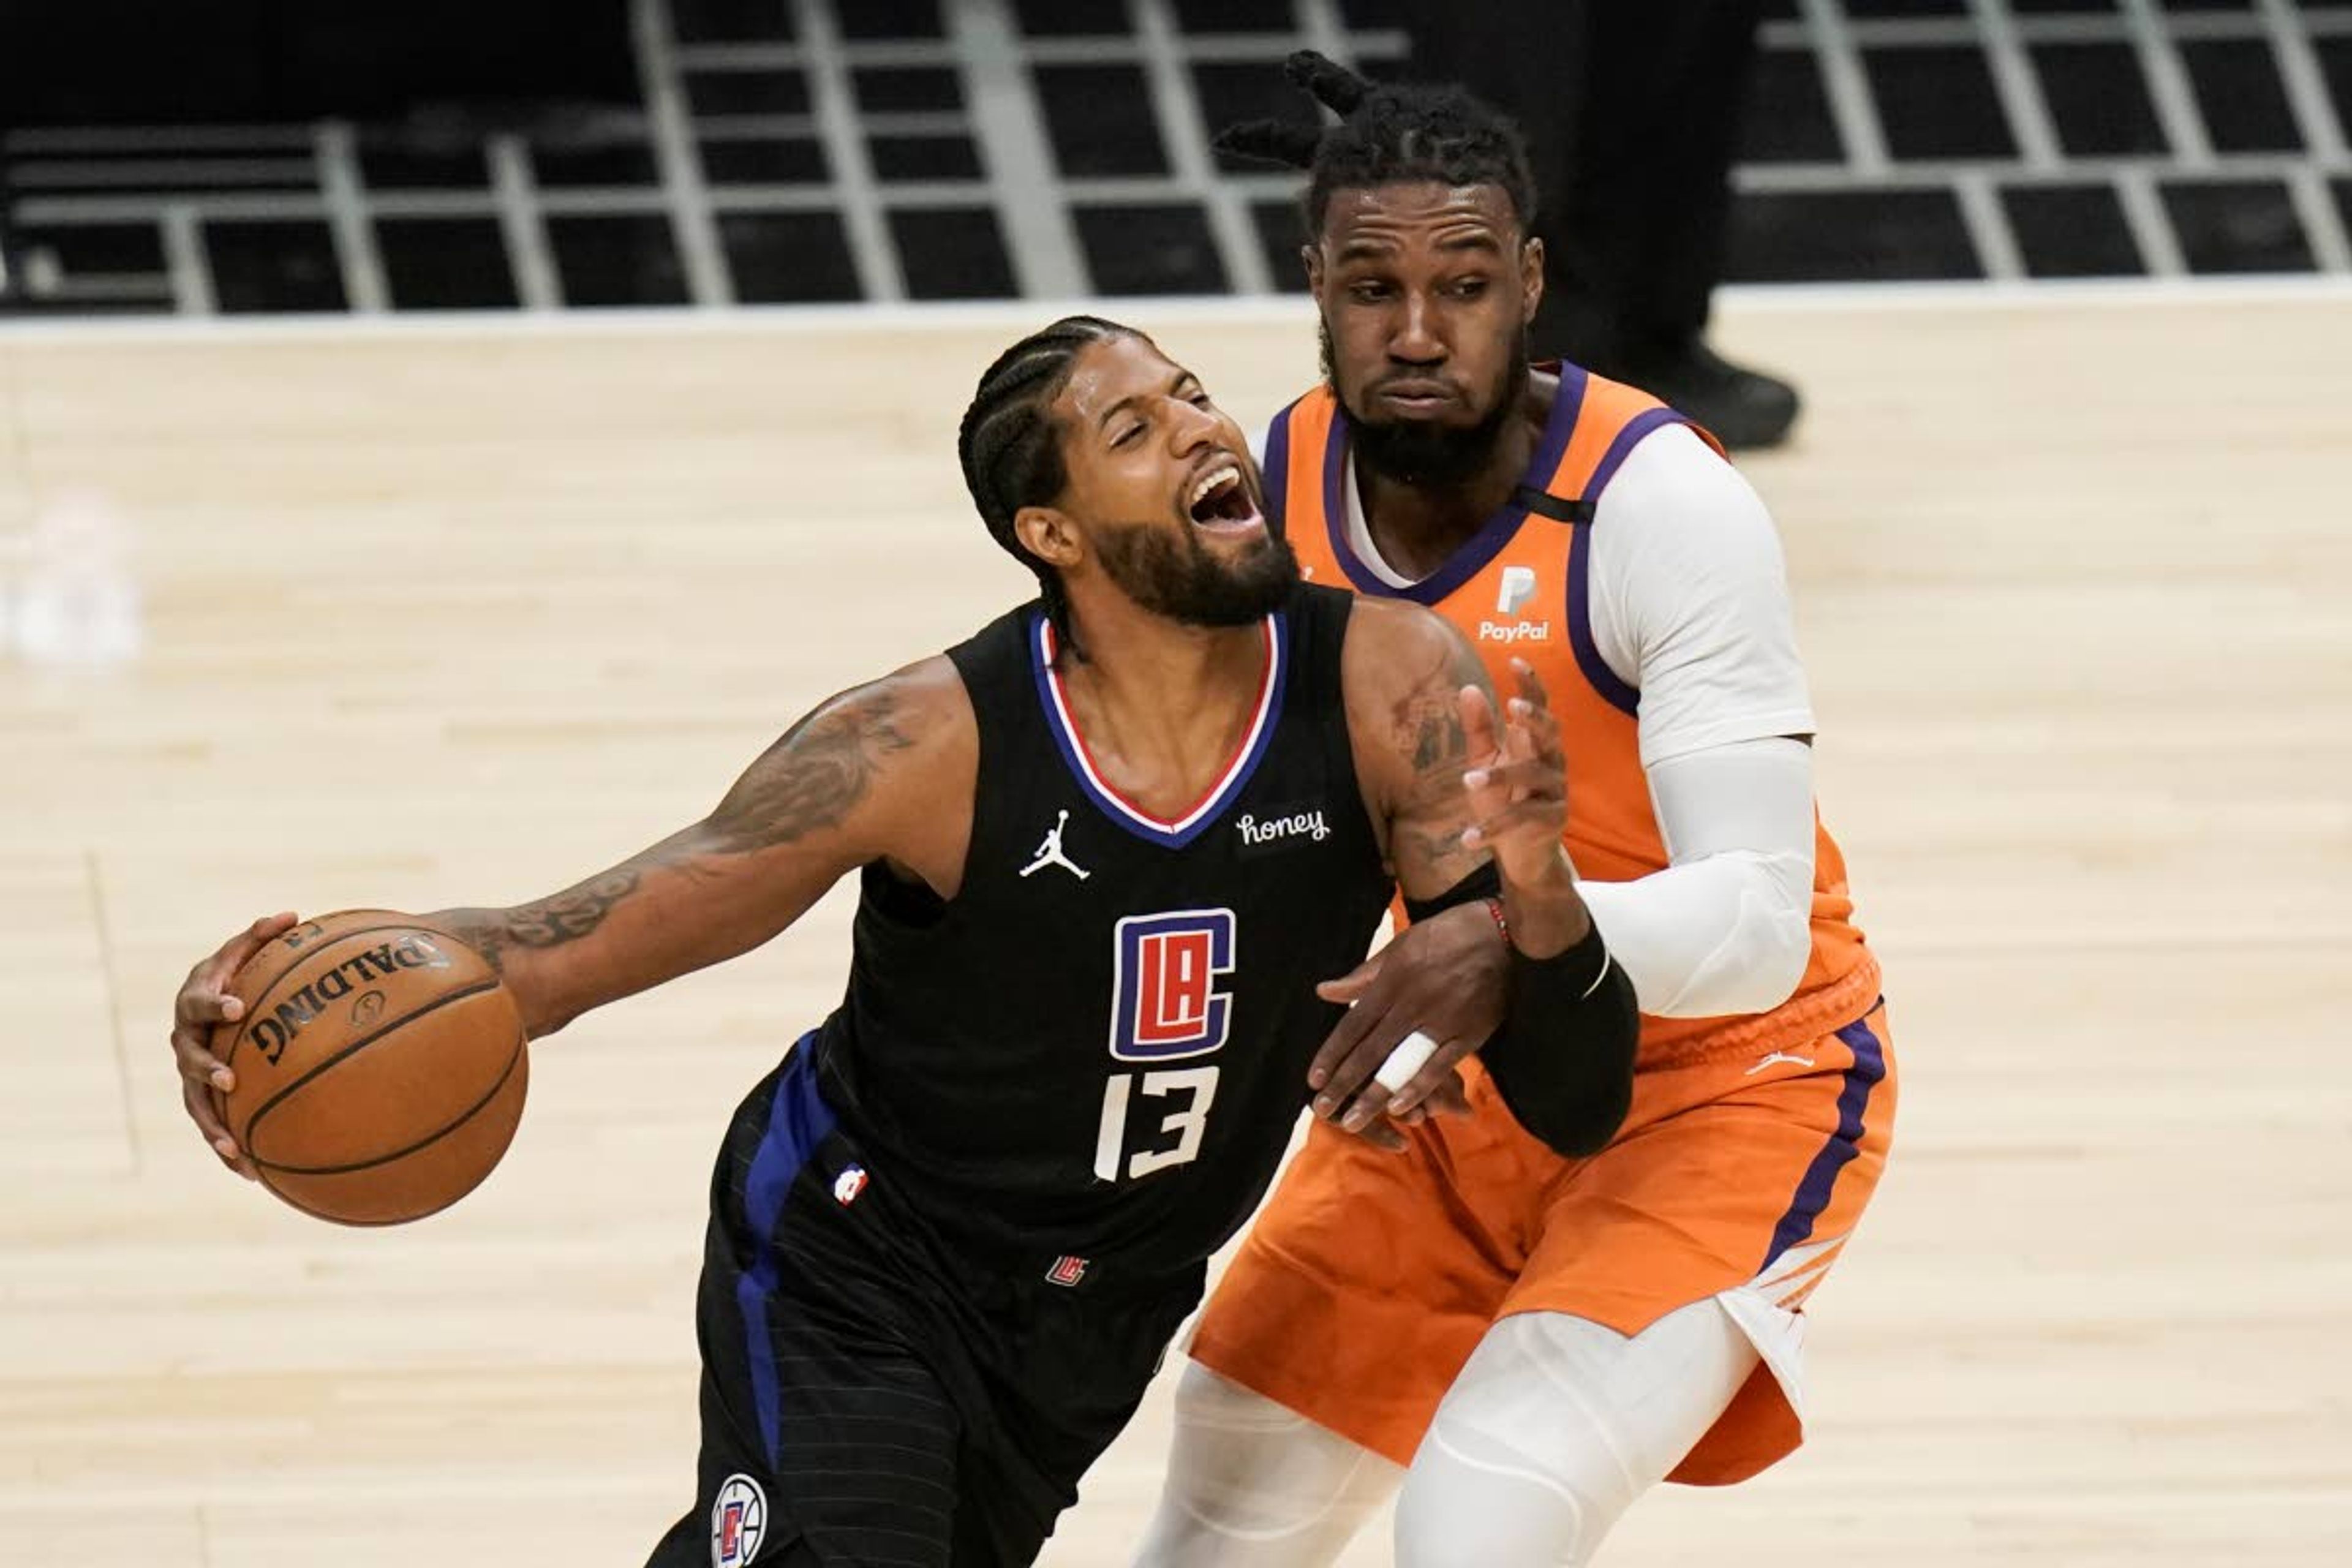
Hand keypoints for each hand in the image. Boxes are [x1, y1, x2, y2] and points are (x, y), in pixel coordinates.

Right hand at [170, 911, 298, 1178]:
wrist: (211, 1005)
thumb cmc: (234, 973)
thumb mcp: (244, 952)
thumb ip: (263, 935)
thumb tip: (292, 915)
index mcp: (195, 1002)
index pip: (201, 1001)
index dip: (215, 1004)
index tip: (236, 1007)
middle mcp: (185, 1039)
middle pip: (189, 1057)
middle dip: (207, 1070)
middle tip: (231, 1080)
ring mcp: (189, 1072)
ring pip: (194, 1102)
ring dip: (211, 1125)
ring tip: (234, 1147)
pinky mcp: (201, 1097)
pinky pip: (210, 1124)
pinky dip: (226, 1147)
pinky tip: (252, 1173)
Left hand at [1307, 901, 1509, 1147]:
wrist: (1501, 934)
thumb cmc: (1447, 935)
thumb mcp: (1400, 947)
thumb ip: (1362, 976)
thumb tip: (1324, 991)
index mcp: (1392, 982)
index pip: (1354, 1025)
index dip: (1332, 1054)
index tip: (1313, 1079)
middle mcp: (1412, 1004)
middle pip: (1370, 1050)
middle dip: (1344, 1083)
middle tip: (1322, 1110)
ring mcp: (1441, 1021)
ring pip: (1400, 1064)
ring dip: (1374, 1095)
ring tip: (1352, 1122)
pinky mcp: (1468, 1034)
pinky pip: (1439, 1066)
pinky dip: (1417, 1088)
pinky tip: (1398, 1109)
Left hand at [1458, 659, 1568, 887]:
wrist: (1520, 852)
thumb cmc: (1503, 799)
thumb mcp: (1485, 762)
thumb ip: (1479, 729)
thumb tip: (1468, 688)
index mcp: (1534, 743)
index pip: (1538, 707)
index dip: (1531, 684)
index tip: (1515, 661)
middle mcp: (1551, 761)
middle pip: (1551, 732)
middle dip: (1535, 717)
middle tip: (1513, 707)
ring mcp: (1555, 791)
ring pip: (1532, 775)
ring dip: (1500, 777)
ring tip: (1468, 781)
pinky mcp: (1552, 820)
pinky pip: (1522, 820)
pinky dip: (1493, 829)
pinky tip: (1468, 838)